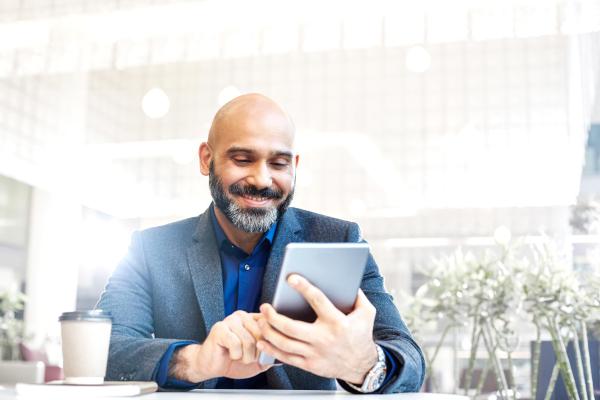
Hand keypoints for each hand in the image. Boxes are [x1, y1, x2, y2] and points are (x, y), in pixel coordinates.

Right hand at [171, 311, 270, 381]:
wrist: (211, 366)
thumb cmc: (233, 360)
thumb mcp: (257, 359)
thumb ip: (269, 353)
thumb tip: (280, 351)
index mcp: (252, 319)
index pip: (269, 324)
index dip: (270, 341)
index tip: (264, 351)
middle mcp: (242, 316)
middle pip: (261, 334)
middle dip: (256, 353)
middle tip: (247, 357)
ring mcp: (230, 320)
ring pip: (249, 340)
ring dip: (245, 356)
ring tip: (238, 357)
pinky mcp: (220, 329)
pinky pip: (236, 344)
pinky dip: (235, 355)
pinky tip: (230, 354)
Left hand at [257, 274, 377, 383]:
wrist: (362, 366)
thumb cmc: (362, 335)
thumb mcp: (366, 313)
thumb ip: (358, 296)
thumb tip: (348, 280)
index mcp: (337, 322)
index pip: (317, 300)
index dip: (303, 287)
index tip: (290, 278)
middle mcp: (324, 338)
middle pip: (291, 327)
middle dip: (273, 317)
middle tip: (265, 307)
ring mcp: (315, 354)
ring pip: (285, 343)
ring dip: (269, 332)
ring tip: (261, 321)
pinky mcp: (310, 365)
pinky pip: (286, 358)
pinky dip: (272, 349)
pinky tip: (263, 340)